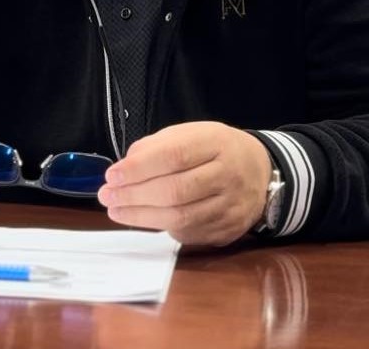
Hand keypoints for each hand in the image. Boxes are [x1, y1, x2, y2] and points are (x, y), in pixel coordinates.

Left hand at [96, 121, 271, 246]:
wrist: (262, 173)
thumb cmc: (217, 150)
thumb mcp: (192, 134)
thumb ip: (159, 146)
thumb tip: (125, 166)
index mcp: (218, 143)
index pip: (175, 155)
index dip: (139, 168)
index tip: (112, 175)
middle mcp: (228, 175)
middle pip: (175, 191)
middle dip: (134, 195)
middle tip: (106, 195)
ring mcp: (230, 207)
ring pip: (180, 217)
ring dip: (140, 216)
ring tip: (116, 209)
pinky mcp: (227, 231)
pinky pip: (187, 234)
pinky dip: (160, 227)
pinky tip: (142, 218)